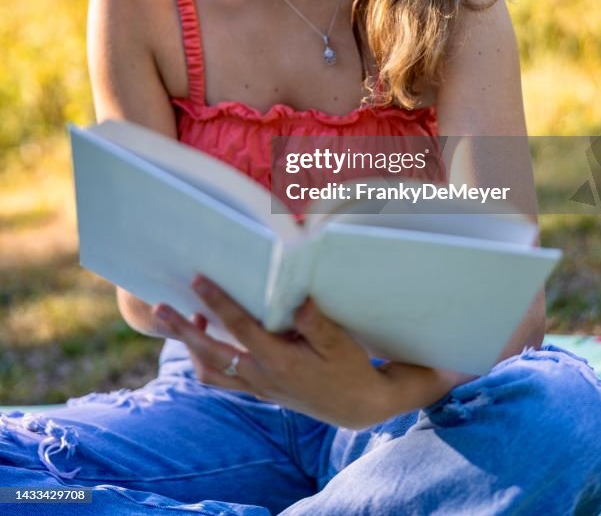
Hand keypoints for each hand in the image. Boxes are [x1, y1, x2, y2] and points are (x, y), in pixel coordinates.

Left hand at [152, 276, 464, 427]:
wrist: (356, 405)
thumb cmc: (349, 367)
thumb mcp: (339, 343)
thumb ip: (316, 323)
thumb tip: (298, 301)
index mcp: (280, 362)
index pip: (240, 329)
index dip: (218, 303)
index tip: (198, 280)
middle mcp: (261, 377)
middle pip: (210, 355)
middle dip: (183, 331)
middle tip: (160, 308)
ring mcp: (258, 387)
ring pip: (210, 372)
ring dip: (191, 348)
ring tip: (181, 320)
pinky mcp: (259, 390)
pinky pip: (221, 378)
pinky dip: (207, 359)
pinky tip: (210, 336)